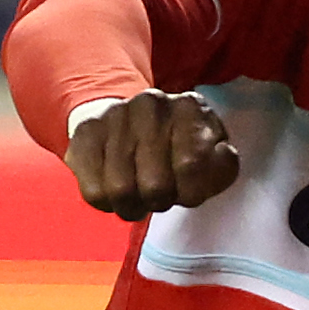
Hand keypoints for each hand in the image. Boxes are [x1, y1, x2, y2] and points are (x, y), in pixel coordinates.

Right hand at [66, 88, 239, 216]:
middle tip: (159, 196)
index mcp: (189, 106)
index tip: (187, 192)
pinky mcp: (85, 134)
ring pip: (121, 191)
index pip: (191, 166)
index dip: (190, 193)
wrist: (128, 123)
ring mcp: (114, 116)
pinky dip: (106, 203)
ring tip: (138, 194)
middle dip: (160, 201)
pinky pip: (94, 191)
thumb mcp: (213, 156)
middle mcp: (150, 104)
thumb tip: (219, 157)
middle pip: (155, 186)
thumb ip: (223, 165)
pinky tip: (114, 188)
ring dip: (133, 205)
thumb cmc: (179, 150)